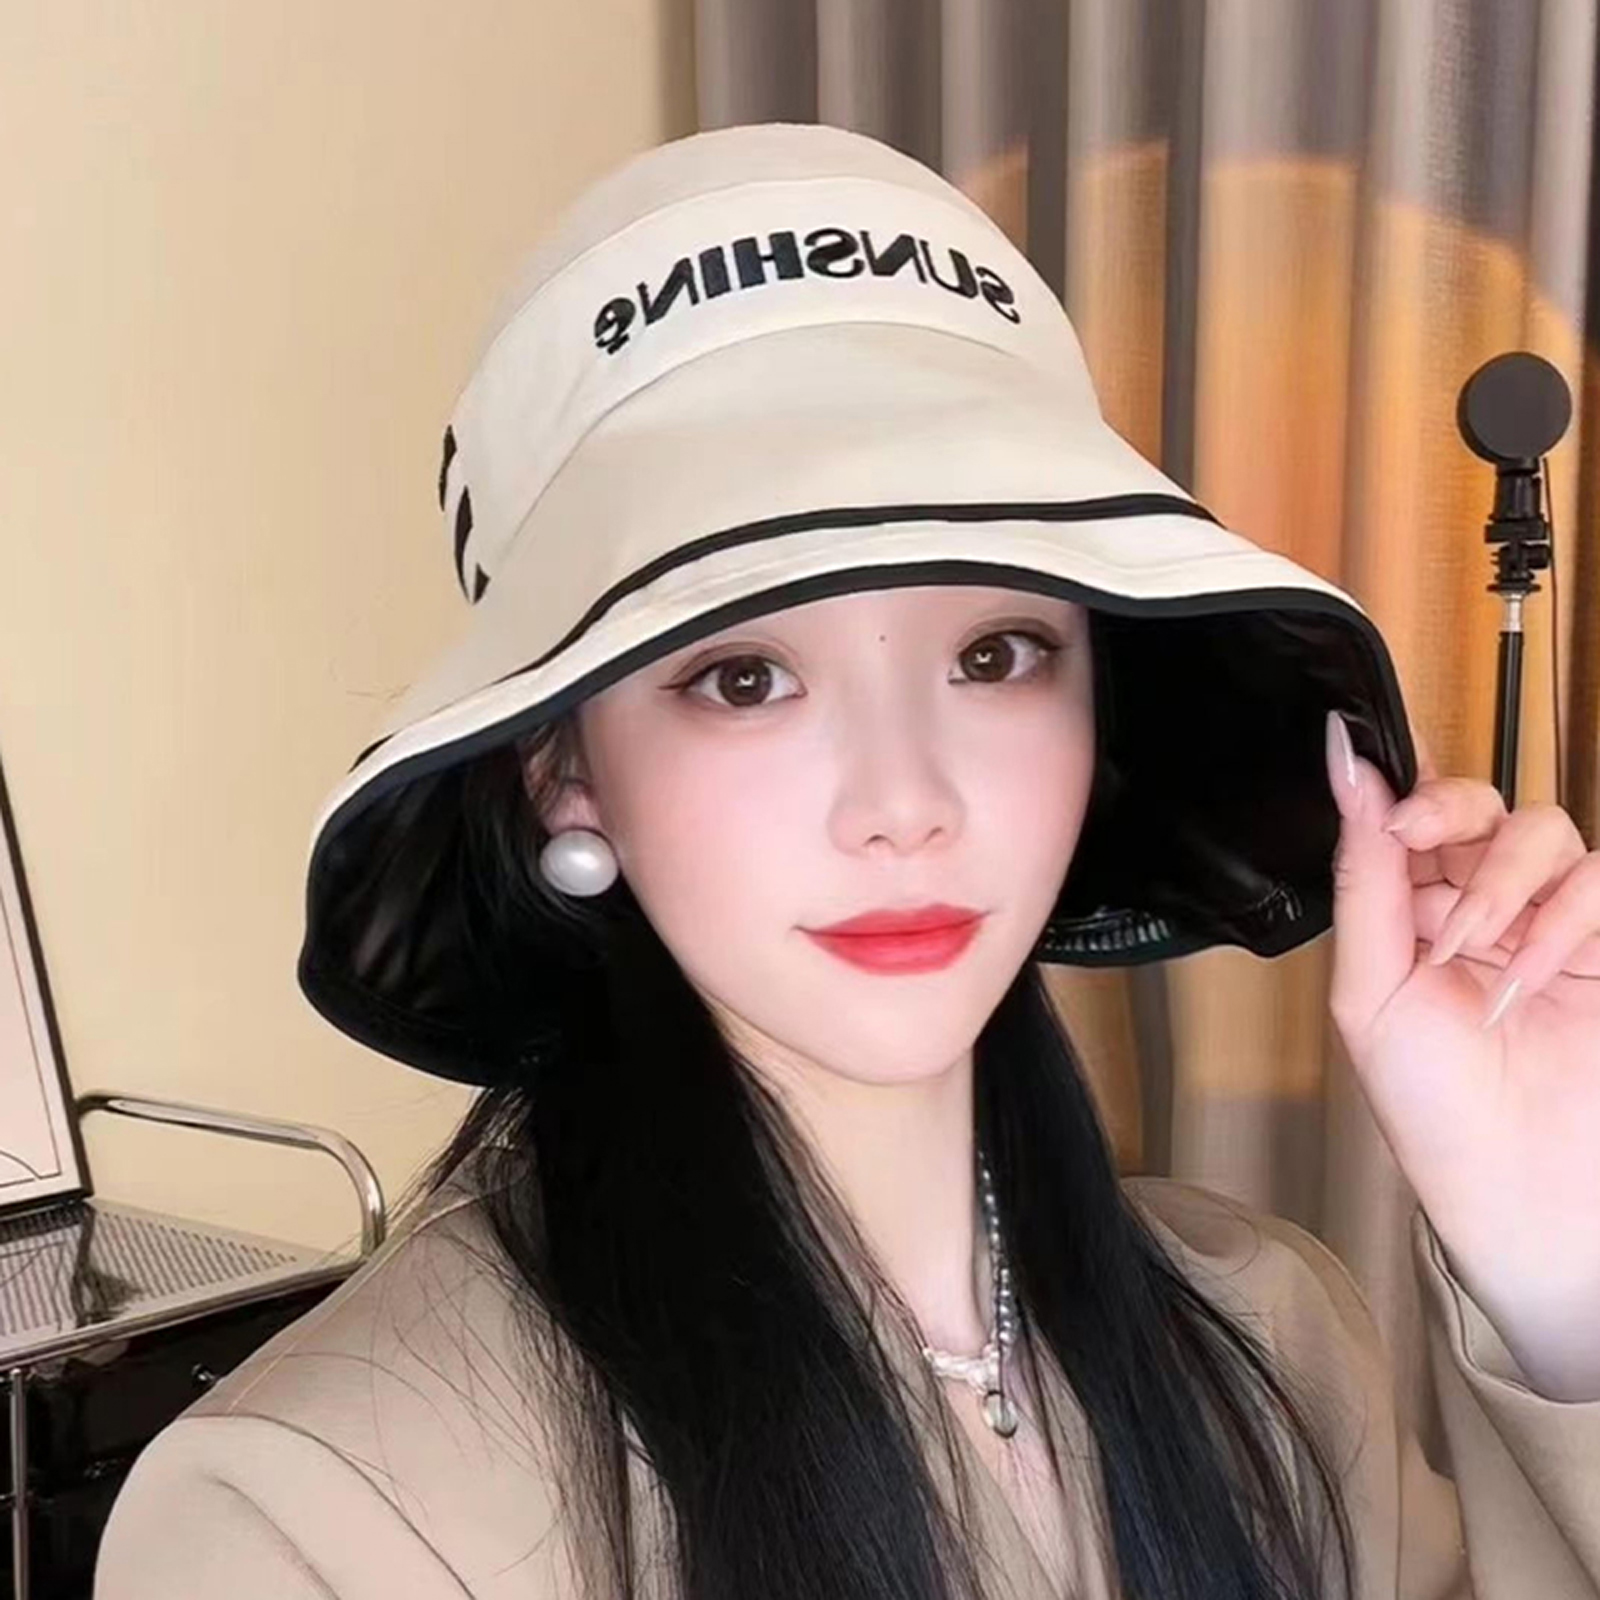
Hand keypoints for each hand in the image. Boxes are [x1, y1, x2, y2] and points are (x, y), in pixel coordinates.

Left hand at [1323, 710, 1599, 1398]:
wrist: (1519, 1186)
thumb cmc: (1435, 1108)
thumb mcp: (1370, 989)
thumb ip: (1365, 880)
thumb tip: (1349, 777)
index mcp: (1411, 915)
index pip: (1411, 819)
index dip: (1404, 789)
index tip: (1385, 791)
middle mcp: (1479, 908)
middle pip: (1478, 805)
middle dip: (1448, 810)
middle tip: (1422, 839)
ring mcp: (1549, 924)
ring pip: (1542, 831)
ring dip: (1501, 876)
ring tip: (1472, 944)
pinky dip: (1563, 915)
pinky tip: (1530, 971)